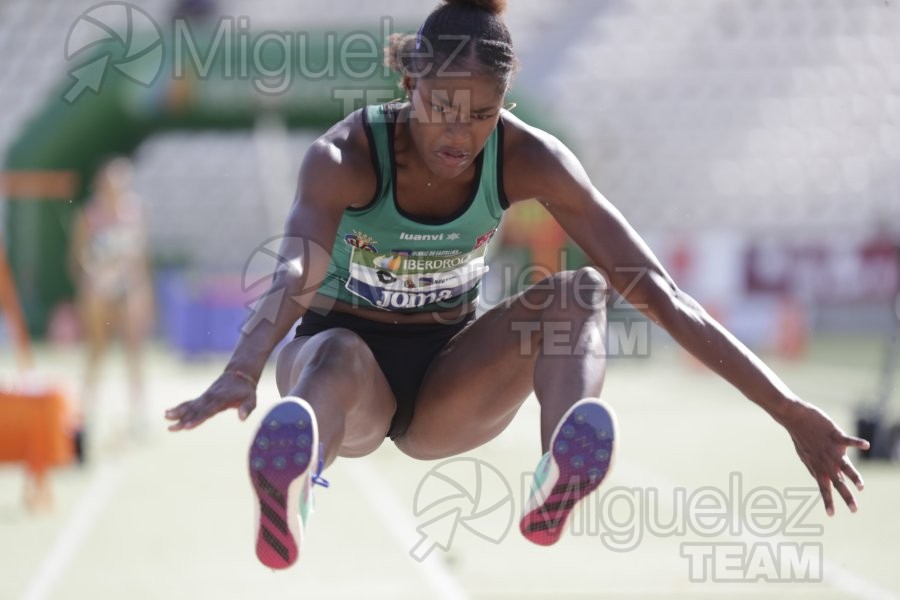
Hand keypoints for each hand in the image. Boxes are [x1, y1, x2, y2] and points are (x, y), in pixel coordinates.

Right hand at [165, 371, 257, 430]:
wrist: (239, 374)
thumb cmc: (246, 390)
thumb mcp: (251, 399)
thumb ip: (246, 408)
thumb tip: (242, 419)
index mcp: (221, 400)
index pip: (207, 411)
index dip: (197, 419)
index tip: (187, 427)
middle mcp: (210, 398)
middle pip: (195, 411)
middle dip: (183, 420)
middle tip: (172, 429)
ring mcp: (204, 397)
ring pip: (189, 406)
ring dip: (177, 413)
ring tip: (165, 418)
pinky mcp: (202, 398)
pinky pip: (188, 403)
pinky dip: (179, 408)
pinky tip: (167, 414)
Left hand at [782, 401, 869, 515]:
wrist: (794, 418)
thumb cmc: (801, 438)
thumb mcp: (806, 456)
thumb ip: (815, 468)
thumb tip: (821, 479)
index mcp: (818, 466)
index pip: (823, 488)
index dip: (827, 501)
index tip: (831, 515)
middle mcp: (825, 461)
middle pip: (838, 482)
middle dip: (847, 497)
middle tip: (854, 510)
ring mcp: (831, 449)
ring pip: (845, 465)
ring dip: (854, 476)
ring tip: (861, 486)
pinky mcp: (834, 436)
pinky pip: (847, 440)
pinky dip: (857, 443)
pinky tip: (866, 446)